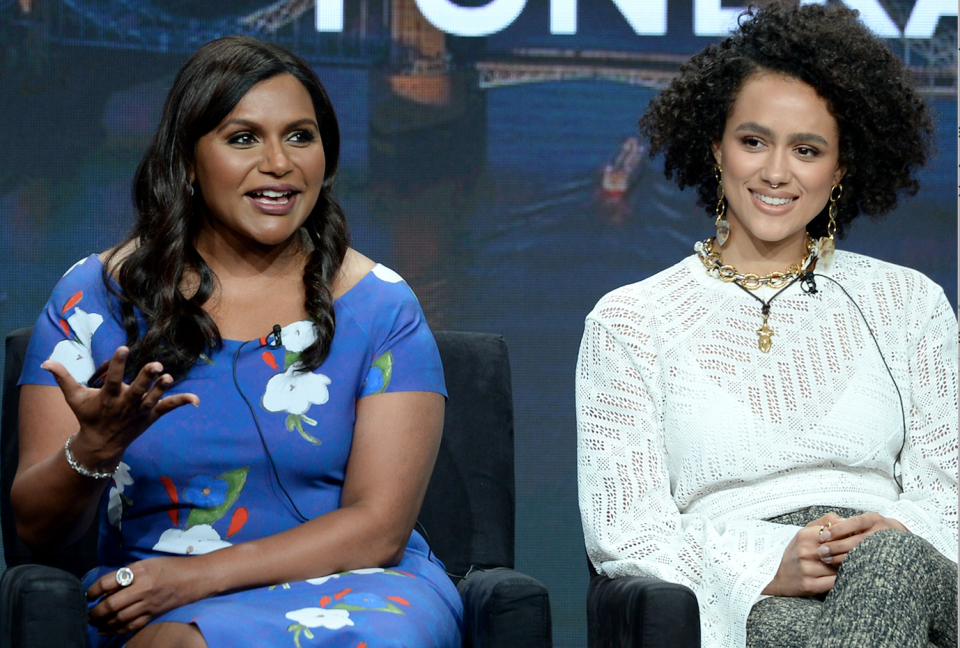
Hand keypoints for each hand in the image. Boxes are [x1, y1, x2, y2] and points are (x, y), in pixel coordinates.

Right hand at [43, 346, 198, 464]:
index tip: (123, 348)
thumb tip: (45, 362)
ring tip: (171, 377)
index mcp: (108, 397)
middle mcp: (126, 404)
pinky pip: (168, 408)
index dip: (117, 363)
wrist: (101, 444)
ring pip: (153, 398)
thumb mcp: (74, 397)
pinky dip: (181, 402)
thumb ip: (63, 378)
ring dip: (162, 389)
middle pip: (137, 390)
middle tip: (156, 365)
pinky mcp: (151, 415)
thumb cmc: (87, 416)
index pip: (112, 378)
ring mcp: (140, 410)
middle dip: (146, 379)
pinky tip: (196, 399)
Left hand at [87, 557, 205, 634]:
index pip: (108, 582)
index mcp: (140, 571)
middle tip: (88, 613)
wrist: (195, 578)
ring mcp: (148, 604)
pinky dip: (115, 630)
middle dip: (95, 612)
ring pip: (118, 618)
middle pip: (111, 604)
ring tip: (94, 621)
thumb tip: (107, 590)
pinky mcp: (153, 615)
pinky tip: (106, 630)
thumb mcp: (148, 563)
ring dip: (102, 622)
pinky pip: (130, 626)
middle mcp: (143, 588)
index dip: (93, 590)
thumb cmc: (170, 567)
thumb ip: (128, 574)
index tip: (89, 595)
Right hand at [762, 512, 844, 596]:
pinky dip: (840, 579)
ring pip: (839, 567)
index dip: (846, 538)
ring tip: (846, 565)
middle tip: (853, 554)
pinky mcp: (810, 585)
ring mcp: (807, 569)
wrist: (776, 575)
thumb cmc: (796, 552)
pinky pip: (835, 582)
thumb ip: (826, 522)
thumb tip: (845, 520)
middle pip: (839, 551)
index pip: (835, 534)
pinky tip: (840, 576)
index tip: (852, 541)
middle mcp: (805, 552)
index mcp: (804, 536)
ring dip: (845, 567)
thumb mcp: (805, 532)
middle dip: (849, 553)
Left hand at [816, 512, 906, 566]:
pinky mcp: (888, 560)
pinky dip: (854, 566)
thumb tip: (827, 527)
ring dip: (842, 558)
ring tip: (827, 560)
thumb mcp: (864, 521)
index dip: (838, 530)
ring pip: (862, 554)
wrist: (903, 539)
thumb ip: (847, 523)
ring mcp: (887, 546)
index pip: (854, 523)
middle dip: (837, 547)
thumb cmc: (875, 529)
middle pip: (857, 540)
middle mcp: (882, 532)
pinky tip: (841, 568)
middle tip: (821, 552)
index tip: (823, 536)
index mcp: (874, 520)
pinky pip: (869, 564)